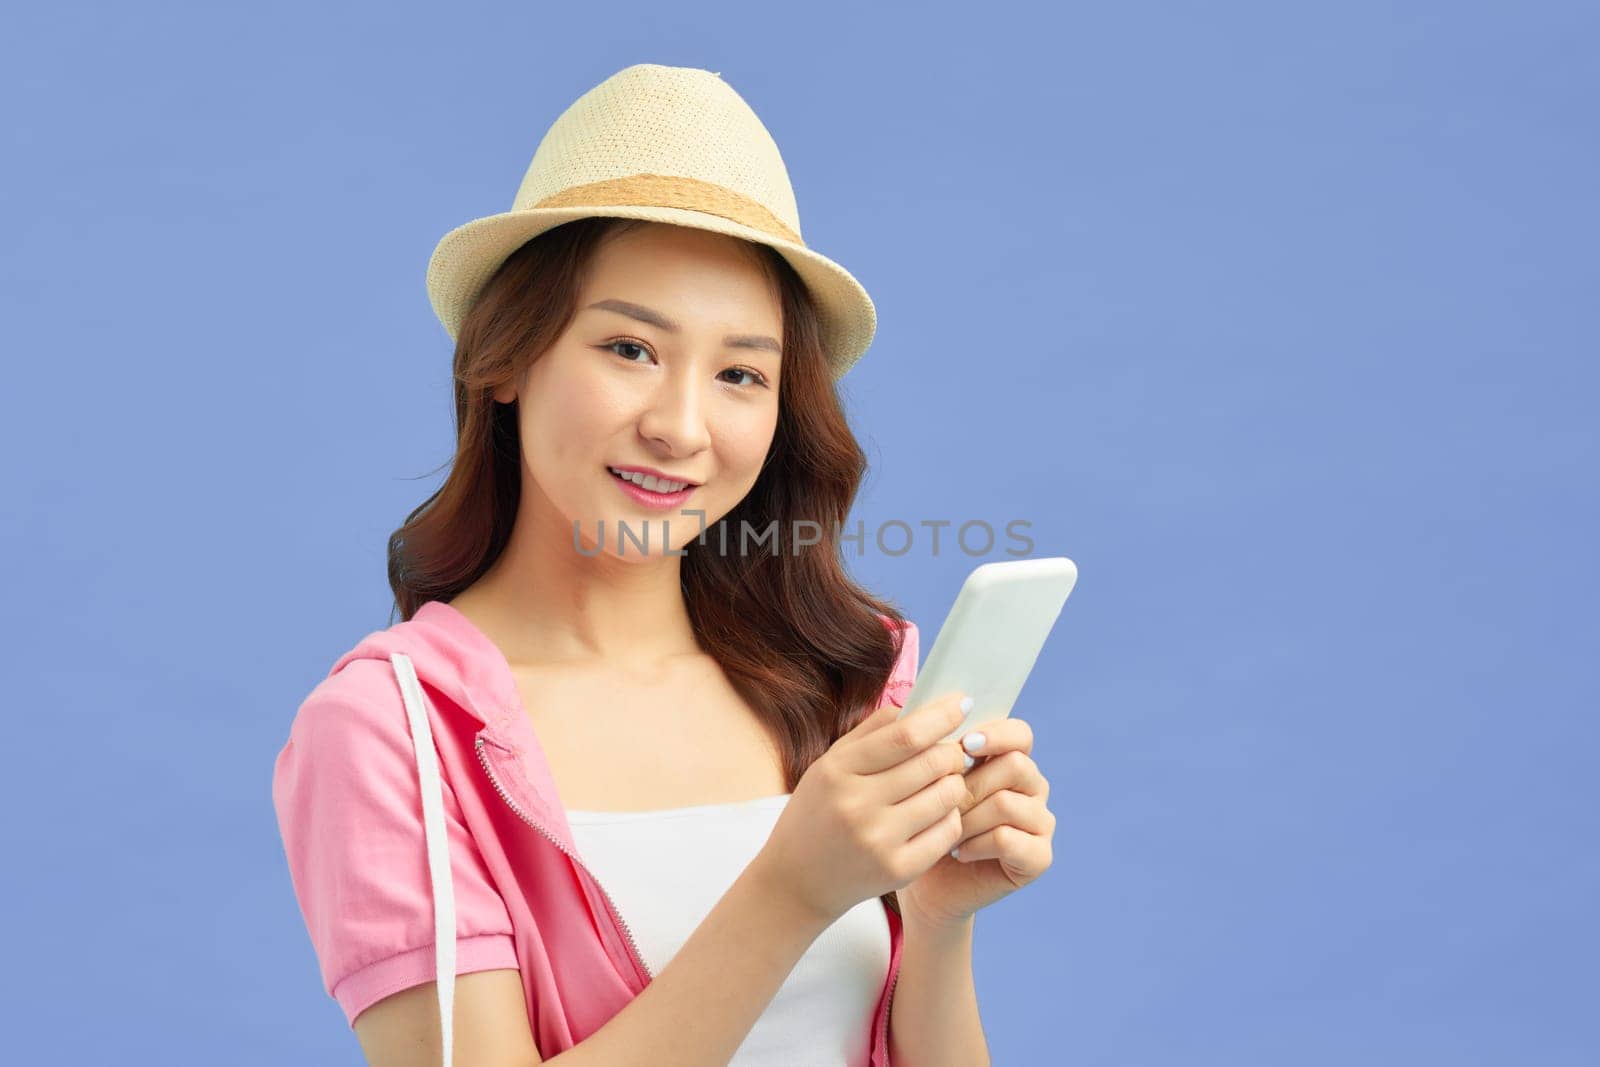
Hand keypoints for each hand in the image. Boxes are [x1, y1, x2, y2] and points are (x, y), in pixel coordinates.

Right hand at [754, 694, 973, 925]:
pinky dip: (951, 816)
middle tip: (954, 752)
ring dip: (955, 783)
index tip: (962, 702)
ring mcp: (878, 840)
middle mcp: (856, 805)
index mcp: (837, 771)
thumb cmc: (819, 813)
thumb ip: (871, 732)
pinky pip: (948, 831)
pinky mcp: (898, 870)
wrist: (797, 880)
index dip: (941, 716)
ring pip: (947, 796)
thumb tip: (920, 705)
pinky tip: (938, 813)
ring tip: (943, 782)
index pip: (905, 735)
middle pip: (933, 763)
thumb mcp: (829, 765)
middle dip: (954, 752)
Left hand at [895, 716, 1054, 929]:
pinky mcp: (1039, 857)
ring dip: (968, 817)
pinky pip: (1008, 839)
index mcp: (1011, 760)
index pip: (1020, 733)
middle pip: (1015, 765)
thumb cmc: (921, 821)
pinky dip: (976, 844)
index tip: (964, 743)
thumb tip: (929, 708)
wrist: (922, 879)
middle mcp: (1033, 787)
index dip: (995, 735)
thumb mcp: (925, 777)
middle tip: (943, 803)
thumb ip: (935, 743)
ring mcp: (1040, 823)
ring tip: (944, 830)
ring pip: (1007, 803)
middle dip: (971, 784)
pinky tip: (957, 852)